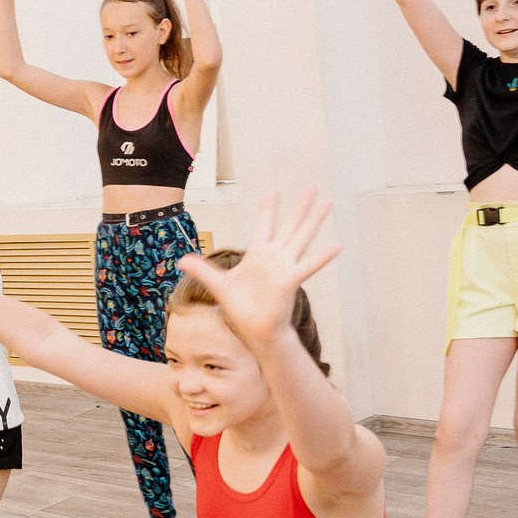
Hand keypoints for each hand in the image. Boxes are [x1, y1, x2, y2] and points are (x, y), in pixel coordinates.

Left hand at [176, 191, 340, 349]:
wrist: (255, 330)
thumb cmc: (242, 308)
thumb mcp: (218, 285)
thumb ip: (202, 270)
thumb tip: (180, 260)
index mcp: (258, 255)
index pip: (264, 226)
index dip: (268, 209)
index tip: (273, 191)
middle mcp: (274, 257)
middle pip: (288, 226)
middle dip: (300, 207)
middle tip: (312, 188)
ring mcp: (284, 267)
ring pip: (301, 238)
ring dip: (314, 221)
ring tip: (327, 204)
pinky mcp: (289, 280)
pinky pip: (308, 266)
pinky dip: (323, 256)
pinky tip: (337, 245)